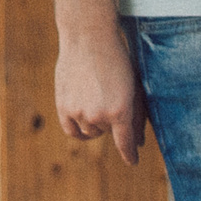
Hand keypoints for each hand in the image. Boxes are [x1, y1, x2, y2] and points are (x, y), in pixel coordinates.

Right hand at [54, 21, 143, 164]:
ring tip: (98, 102)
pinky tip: (84, 121)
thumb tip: (137, 141)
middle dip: (112, 123)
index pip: (125, 143)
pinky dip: (79, 129)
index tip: (132, 161)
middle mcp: (99, 115)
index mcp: (120, 110)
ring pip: (90, 131)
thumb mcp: (133, 88)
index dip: (129, 154)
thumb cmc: (117, 61)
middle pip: (108, 132)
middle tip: (112, 102)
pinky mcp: (63, 107)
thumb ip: (135, 115)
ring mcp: (79, 112)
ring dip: (95, 123)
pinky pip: (72, 130)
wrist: (88, 39)